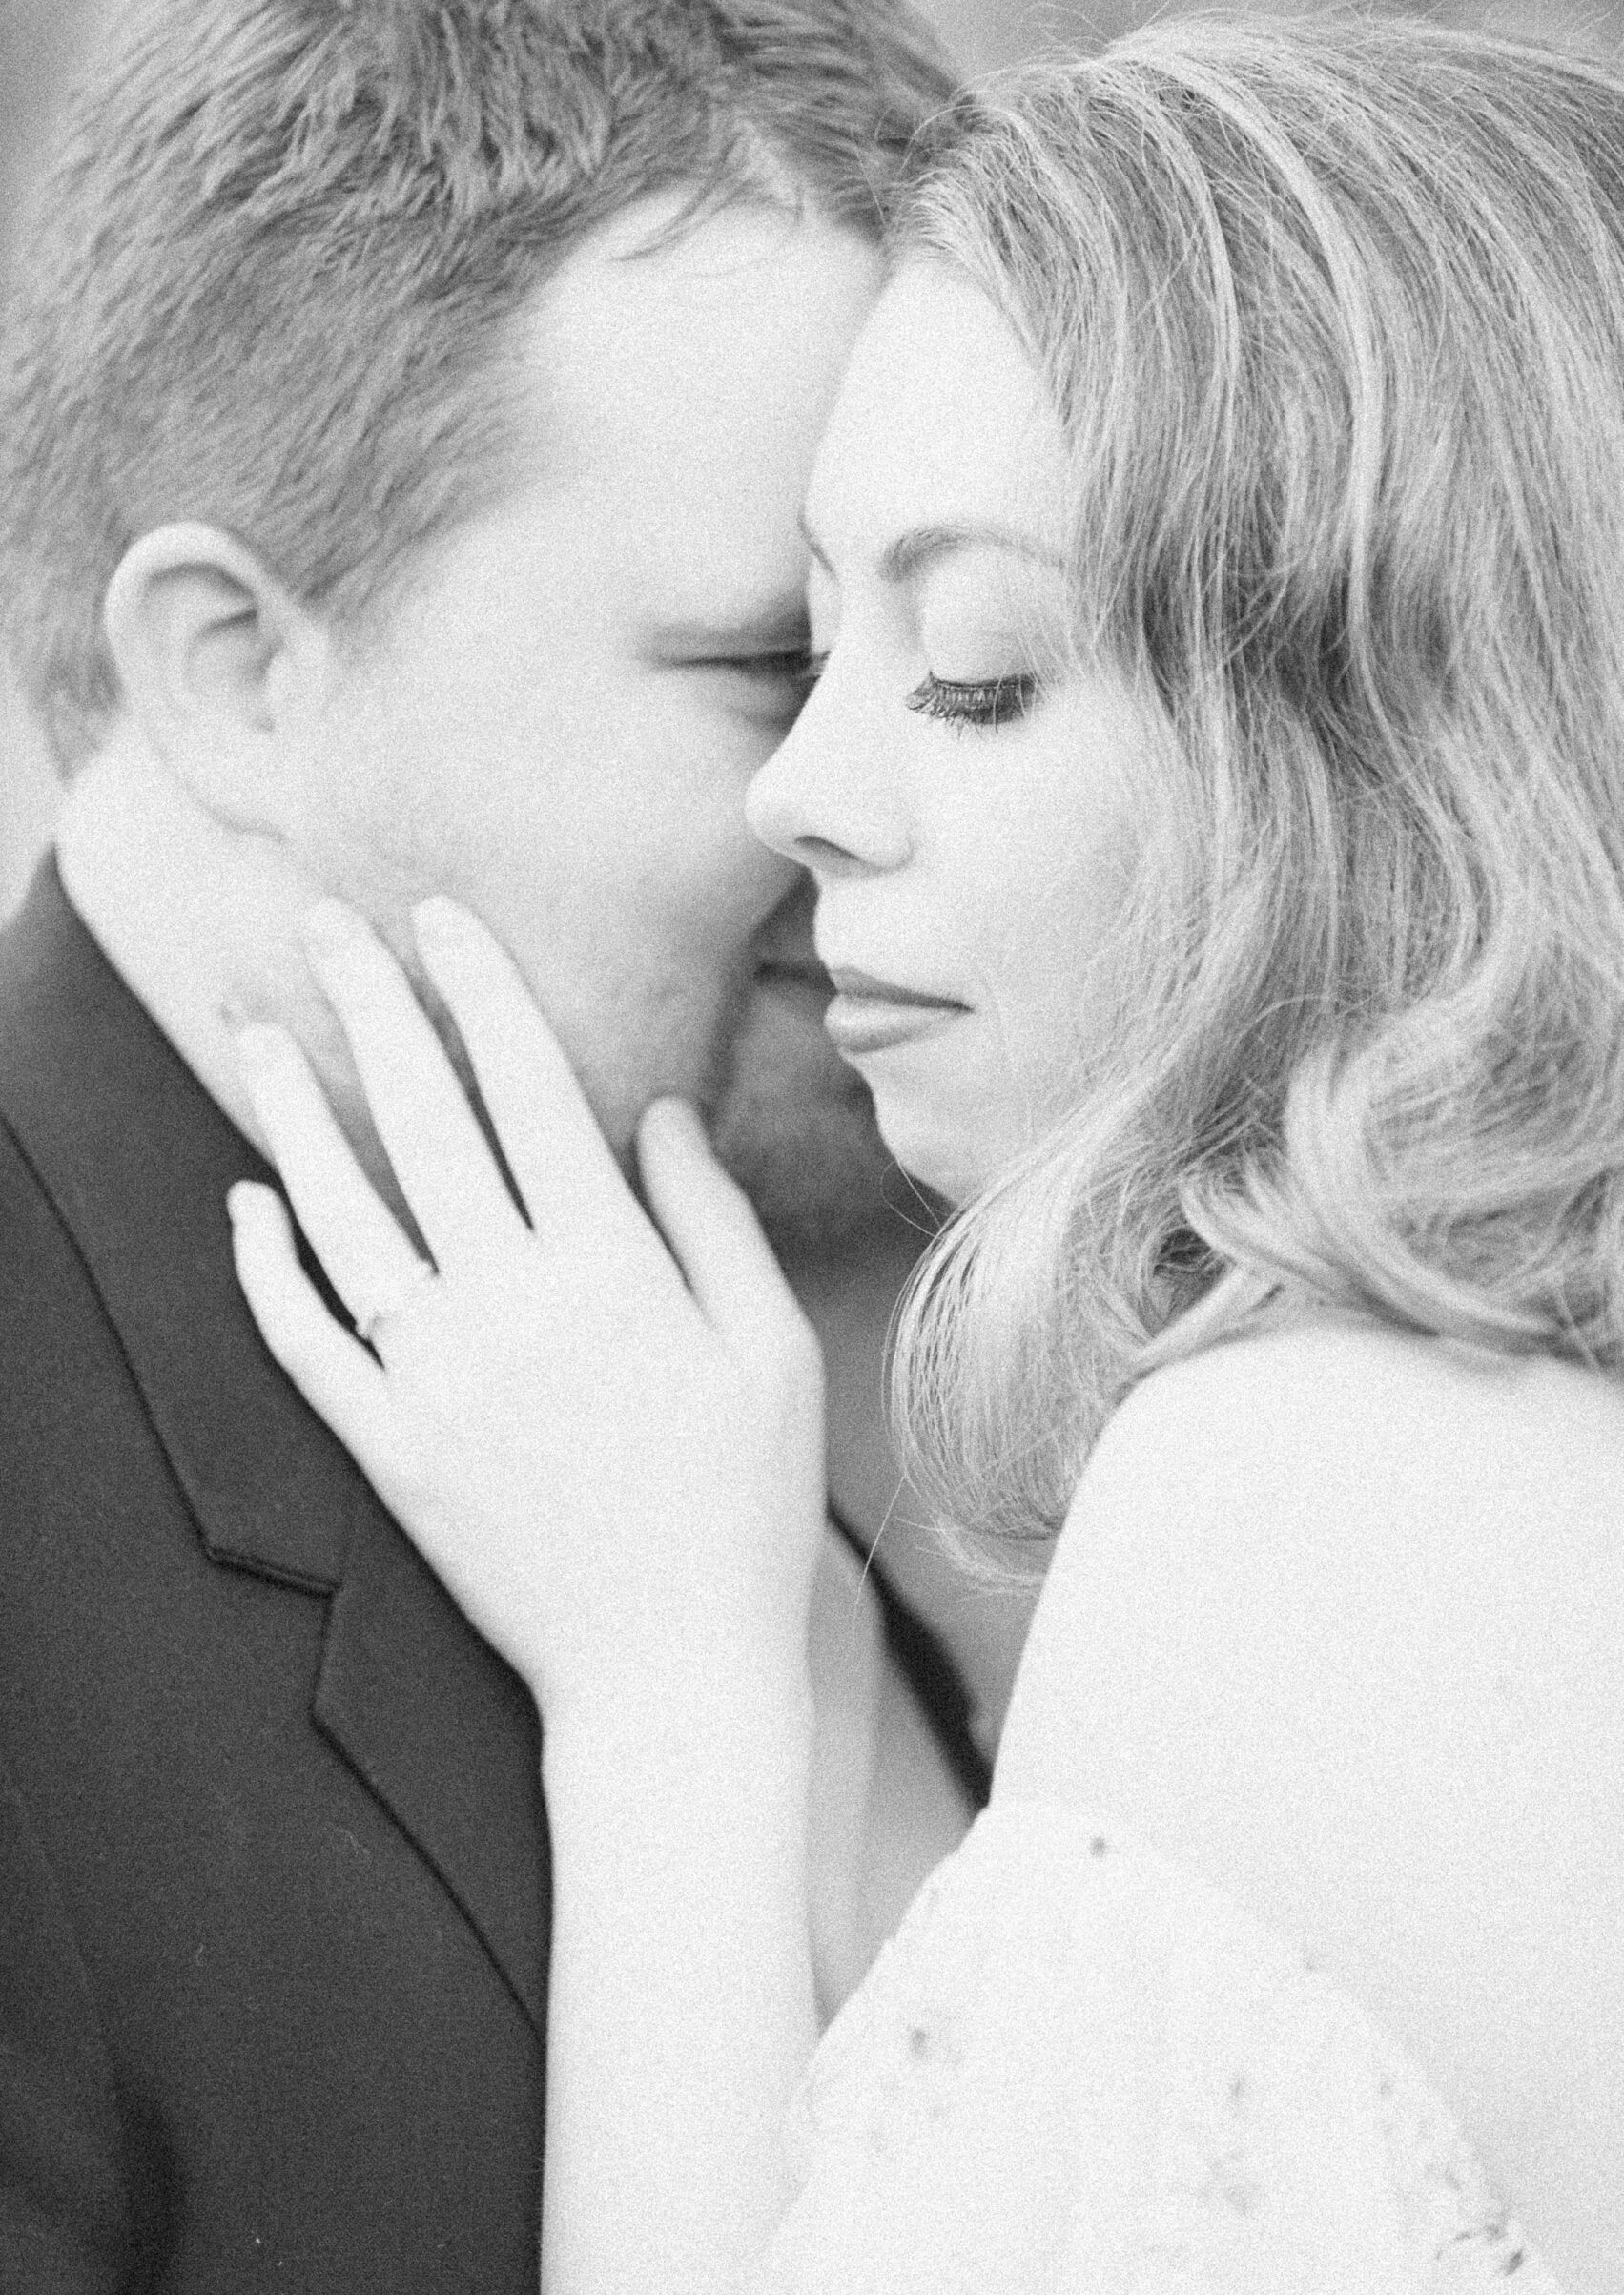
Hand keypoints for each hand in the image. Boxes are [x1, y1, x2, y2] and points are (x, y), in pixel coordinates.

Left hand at [228, 896, 825, 1734]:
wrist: (668, 1675)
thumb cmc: (741, 1509)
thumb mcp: (769, 1352)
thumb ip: (712, 1220)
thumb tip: (657, 1108)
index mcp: (612, 1273)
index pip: (528, 1092)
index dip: (482, 992)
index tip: (442, 919)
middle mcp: (511, 1310)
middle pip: (425, 1126)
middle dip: (374, 1009)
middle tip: (328, 925)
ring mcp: (438, 1383)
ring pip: (345, 1218)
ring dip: (294, 1114)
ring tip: (254, 1028)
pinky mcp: (390, 1454)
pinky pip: (306, 1344)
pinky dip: (266, 1269)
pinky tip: (243, 1201)